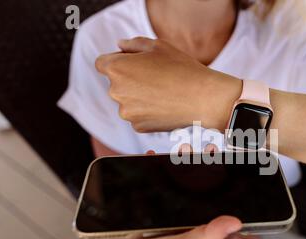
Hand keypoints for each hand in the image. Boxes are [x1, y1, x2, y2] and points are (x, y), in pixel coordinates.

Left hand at [95, 37, 241, 132]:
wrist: (203, 98)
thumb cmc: (182, 68)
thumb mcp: (158, 46)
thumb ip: (133, 44)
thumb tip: (119, 45)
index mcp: (116, 68)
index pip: (102, 63)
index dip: (118, 60)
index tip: (135, 63)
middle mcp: (115, 91)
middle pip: (116, 83)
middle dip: (130, 79)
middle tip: (156, 76)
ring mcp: (126, 112)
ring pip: (128, 101)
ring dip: (139, 96)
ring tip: (164, 91)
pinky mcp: (138, 127)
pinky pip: (138, 116)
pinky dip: (148, 111)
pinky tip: (166, 105)